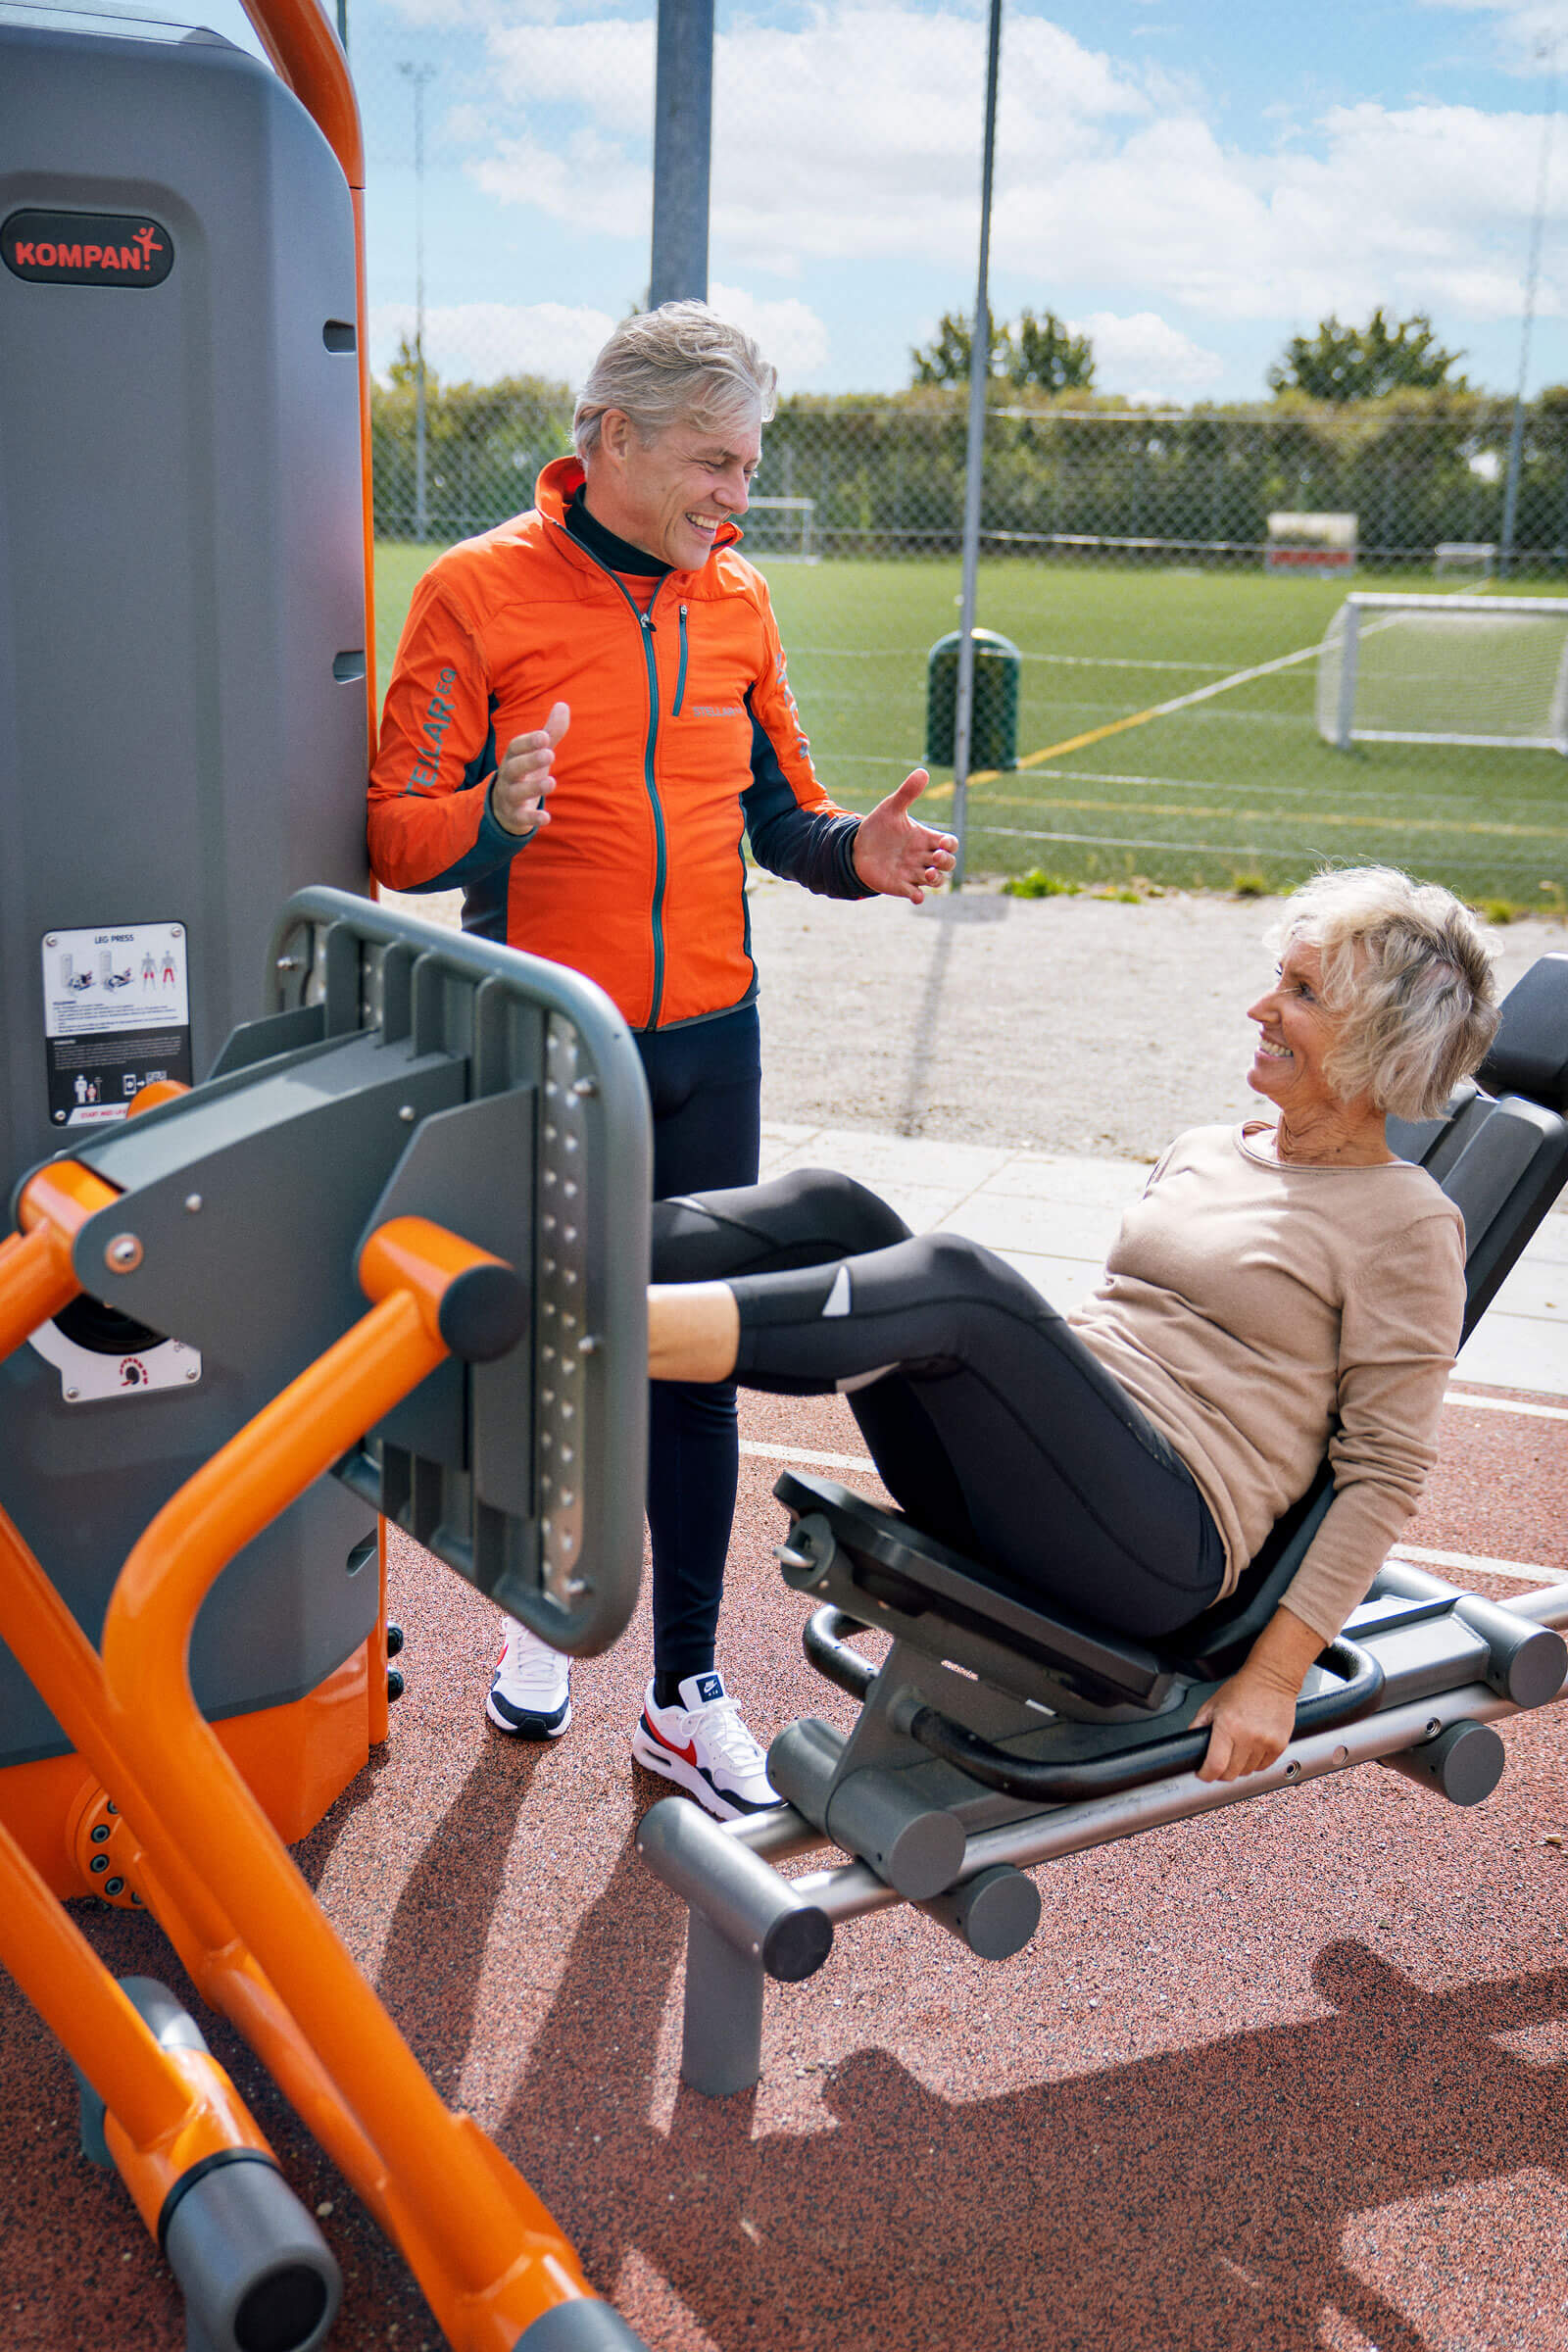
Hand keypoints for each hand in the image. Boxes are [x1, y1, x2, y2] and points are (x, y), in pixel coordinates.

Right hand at [491, 700, 568, 836]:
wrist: (504, 807)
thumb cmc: (525, 772)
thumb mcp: (537, 752)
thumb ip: (550, 732)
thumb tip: (563, 705)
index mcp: (513, 758)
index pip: (516, 747)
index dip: (529, 742)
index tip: (545, 737)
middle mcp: (508, 776)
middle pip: (514, 767)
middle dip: (530, 760)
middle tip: (550, 754)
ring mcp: (509, 797)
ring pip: (517, 792)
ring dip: (533, 788)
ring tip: (551, 782)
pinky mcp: (515, 817)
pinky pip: (521, 818)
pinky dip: (533, 818)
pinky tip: (546, 817)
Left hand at [851, 769, 957, 903]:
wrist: (857, 847)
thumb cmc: (879, 827)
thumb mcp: (891, 808)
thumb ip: (907, 792)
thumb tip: (923, 771)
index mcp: (925, 838)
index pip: (950, 844)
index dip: (950, 845)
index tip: (941, 842)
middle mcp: (923, 857)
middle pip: (948, 863)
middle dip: (946, 862)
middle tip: (934, 857)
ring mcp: (913, 873)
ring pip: (937, 881)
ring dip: (936, 879)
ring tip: (927, 874)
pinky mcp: (901, 886)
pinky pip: (916, 895)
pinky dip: (918, 897)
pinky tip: (915, 896)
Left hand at [1190, 1603, 1323, 1781]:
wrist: (1271, 1679)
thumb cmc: (1242, 1689)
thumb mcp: (1211, 1705)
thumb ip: (1197, 1726)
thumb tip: (1190, 1747)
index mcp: (1228, 1726)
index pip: (1215, 1766)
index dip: (1205, 1774)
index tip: (1203, 1774)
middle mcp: (1248, 1737)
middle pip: (1231, 1773)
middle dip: (1220, 1771)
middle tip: (1218, 1761)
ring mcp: (1266, 1742)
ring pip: (1247, 1772)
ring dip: (1239, 1766)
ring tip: (1237, 1749)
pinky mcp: (1279, 1745)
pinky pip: (1263, 1767)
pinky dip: (1255, 1763)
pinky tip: (1251, 1748)